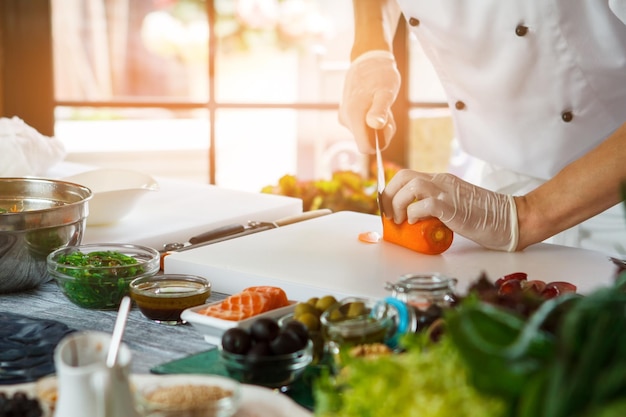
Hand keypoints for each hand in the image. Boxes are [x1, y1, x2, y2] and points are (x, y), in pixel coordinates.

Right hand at [339, 50, 400, 152]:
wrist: (367, 60)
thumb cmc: (380, 75)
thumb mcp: (386, 92)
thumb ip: (380, 109)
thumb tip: (375, 125)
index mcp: (354, 116)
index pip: (365, 147)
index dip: (380, 143)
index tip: (387, 125)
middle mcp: (346, 120)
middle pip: (367, 140)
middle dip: (380, 131)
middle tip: (387, 110)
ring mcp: (345, 117)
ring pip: (366, 133)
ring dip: (377, 124)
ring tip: (381, 104)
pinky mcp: (346, 115)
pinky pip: (362, 126)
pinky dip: (371, 119)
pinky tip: (374, 103)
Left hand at [383, 170, 518, 250]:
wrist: (513, 219)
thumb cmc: (486, 218)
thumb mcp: (454, 206)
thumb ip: (436, 207)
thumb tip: (414, 219)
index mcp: (442, 181)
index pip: (408, 176)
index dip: (391, 190)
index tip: (386, 207)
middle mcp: (443, 182)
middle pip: (404, 176)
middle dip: (389, 195)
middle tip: (389, 214)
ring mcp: (449, 192)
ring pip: (412, 185)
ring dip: (398, 203)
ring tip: (400, 220)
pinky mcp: (454, 207)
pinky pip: (426, 203)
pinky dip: (415, 212)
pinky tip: (416, 222)